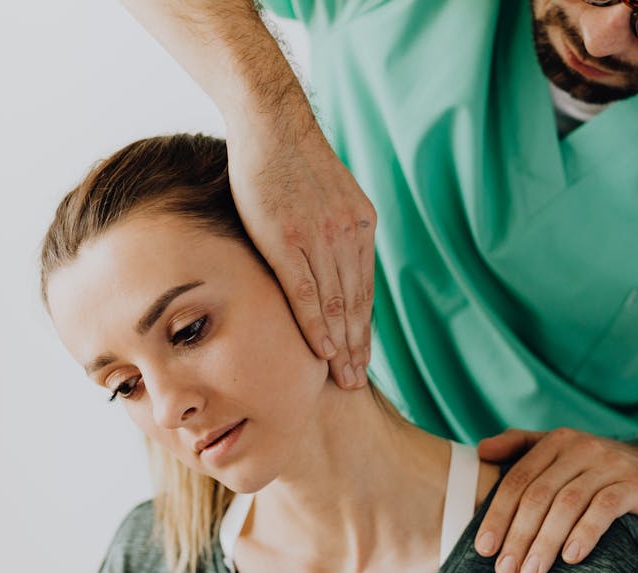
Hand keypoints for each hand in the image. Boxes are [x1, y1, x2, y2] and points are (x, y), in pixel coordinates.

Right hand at [227, 119, 375, 389]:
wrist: (271, 124)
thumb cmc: (290, 159)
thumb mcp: (330, 193)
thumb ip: (335, 227)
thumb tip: (330, 257)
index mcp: (361, 224)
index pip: (365, 288)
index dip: (365, 326)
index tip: (364, 355)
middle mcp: (348, 235)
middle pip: (357, 303)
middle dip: (359, 346)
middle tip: (359, 382)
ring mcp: (320, 239)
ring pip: (337, 305)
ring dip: (342, 346)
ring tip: (344, 378)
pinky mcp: (288, 241)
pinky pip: (307, 294)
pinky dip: (317, 326)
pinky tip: (323, 351)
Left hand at [474, 428, 637, 572]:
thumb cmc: (598, 470)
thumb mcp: (560, 452)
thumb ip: (520, 446)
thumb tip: (481, 451)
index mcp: (556, 441)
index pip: (518, 479)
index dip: (498, 514)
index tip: (484, 548)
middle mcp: (580, 448)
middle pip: (539, 494)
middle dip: (518, 535)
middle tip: (506, 569)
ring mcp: (608, 464)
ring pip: (568, 503)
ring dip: (546, 541)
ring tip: (532, 572)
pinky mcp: (633, 484)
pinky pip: (604, 509)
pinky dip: (585, 533)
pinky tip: (571, 557)